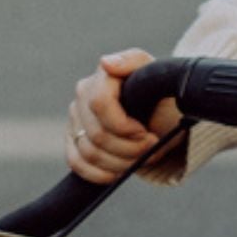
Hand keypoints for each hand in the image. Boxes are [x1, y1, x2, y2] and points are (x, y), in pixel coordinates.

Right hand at [66, 49, 181, 183]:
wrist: (161, 115)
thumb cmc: (163, 96)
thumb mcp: (158, 74)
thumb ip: (133, 63)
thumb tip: (105, 63)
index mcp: (104, 75)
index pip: (100, 104)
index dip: (124, 127)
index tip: (147, 134)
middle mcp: (83, 94)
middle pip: (97, 135)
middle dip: (128, 149)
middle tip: (150, 149)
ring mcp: (75, 118)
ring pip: (89, 153)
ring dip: (119, 164)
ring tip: (140, 159)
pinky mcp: (73, 140)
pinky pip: (76, 163)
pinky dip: (98, 174)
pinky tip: (117, 173)